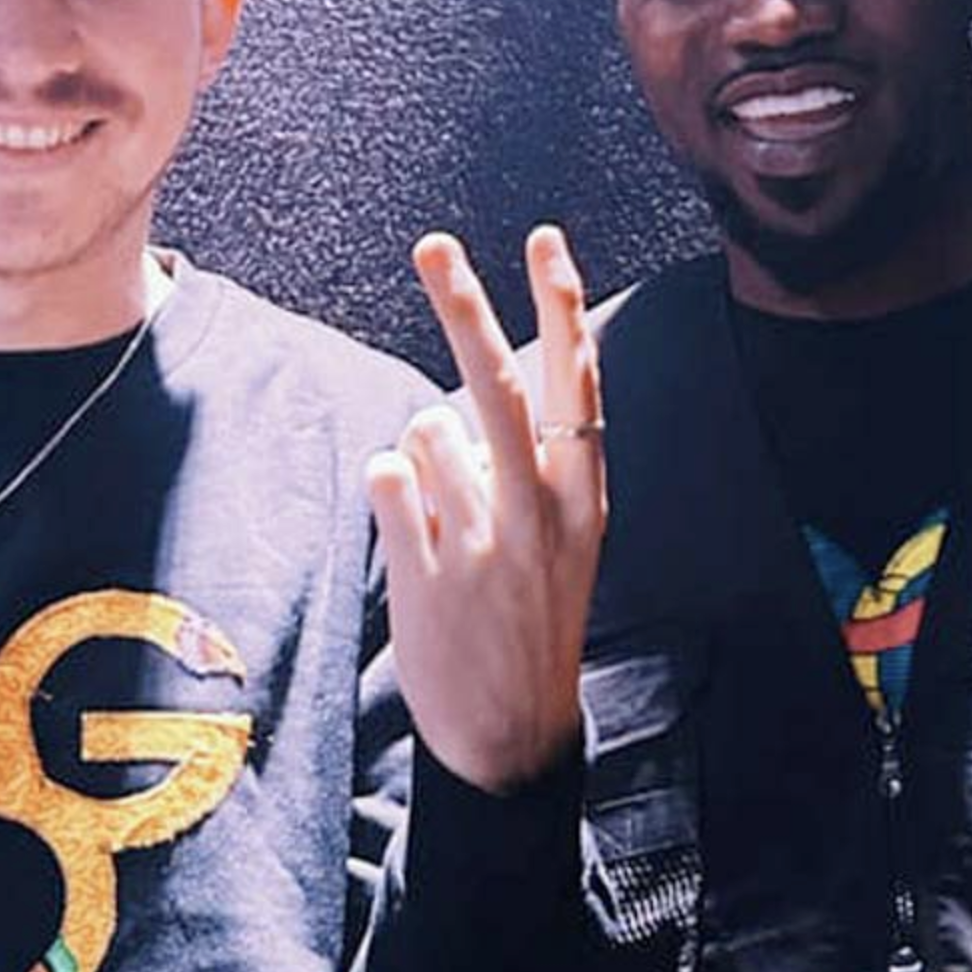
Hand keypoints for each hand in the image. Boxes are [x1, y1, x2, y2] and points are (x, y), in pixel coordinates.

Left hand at [368, 226, 606, 793]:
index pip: (577, 381)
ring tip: (447, 520)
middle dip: (464, 305)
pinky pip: (387, 476)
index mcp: (585, 496)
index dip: (562, 304)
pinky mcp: (426, 571)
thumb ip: (535, 460)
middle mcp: (540, 511)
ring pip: (426, 429)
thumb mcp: (567, 536)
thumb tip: (477, 383)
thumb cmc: (534, 613)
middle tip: (433, 244)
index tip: (547, 240)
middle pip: (496, 383)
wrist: (511, 731)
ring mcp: (482, 542)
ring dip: (424, 455)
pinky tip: (417, 538)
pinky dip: (392, 490)